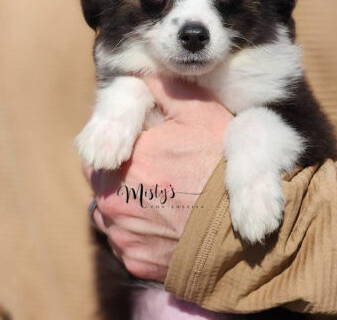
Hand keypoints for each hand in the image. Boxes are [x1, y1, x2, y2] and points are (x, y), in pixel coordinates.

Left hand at [83, 75, 232, 281]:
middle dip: (121, 173)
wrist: (240, 231)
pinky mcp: (134, 262)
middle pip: (102, 182)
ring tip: (163, 198)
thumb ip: (167, 89)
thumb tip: (146, 73)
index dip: (119, 145)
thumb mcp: (201, 114)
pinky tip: (168, 223)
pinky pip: (127, 242)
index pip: (96, 150)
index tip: (141, 146)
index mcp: (121, 161)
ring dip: (127, 204)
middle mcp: (111, 202)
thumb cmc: (220, 167)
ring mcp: (121, 236)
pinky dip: (141, 232)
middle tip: (154, 171)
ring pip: (111, 213)